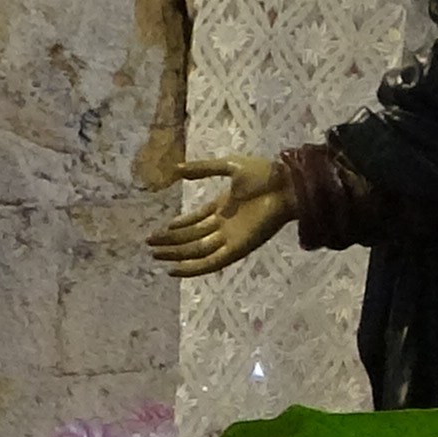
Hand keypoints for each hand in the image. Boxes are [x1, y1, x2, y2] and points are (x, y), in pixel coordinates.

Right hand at [148, 156, 290, 276]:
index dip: (179, 225)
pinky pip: (210, 263)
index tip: (163, 228)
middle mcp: (225, 225)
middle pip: (192, 237)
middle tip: (150, 243)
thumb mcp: (228, 166)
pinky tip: (174, 270)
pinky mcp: (236, 249)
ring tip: (155, 254)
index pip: (196, 220)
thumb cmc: (265, 174)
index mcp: (224, 206)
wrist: (287, 185)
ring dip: (176, 254)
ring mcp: (230, 238)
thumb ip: (202, 169)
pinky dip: (192, 268)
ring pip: (196, 250)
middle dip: (171, 241)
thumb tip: (175, 169)